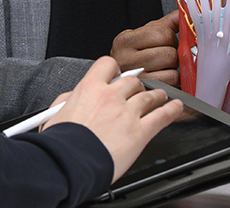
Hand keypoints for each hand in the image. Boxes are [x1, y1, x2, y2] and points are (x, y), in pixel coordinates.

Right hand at [45, 57, 183, 181]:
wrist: (69, 165)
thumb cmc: (60, 145)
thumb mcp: (55, 114)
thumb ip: (67, 101)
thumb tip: (71, 98)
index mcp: (89, 89)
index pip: (107, 65)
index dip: (115, 69)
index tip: (118, 74)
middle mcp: (111, 97)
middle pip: (132, 81)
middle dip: (138, 86)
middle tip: (141, 89)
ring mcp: (127, 113)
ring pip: (150, 97)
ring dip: (158, 96)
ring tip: (162, 97)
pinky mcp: (140, 132)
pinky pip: (161, 116)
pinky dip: (171, 111)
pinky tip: (175, 108)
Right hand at [110, 11, 179, 86]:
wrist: (118, 80)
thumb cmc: (135, 56)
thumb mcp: (145, 35)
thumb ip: (167, 23)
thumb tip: (186, 13)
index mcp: (126, 40)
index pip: (162, 34)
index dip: (171, 39)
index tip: (166, 43)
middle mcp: (126, 60)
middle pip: (169, 54)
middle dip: (173, 56)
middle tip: (165, 58)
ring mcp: (135, 80)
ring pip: (172, 73)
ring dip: (173, 71)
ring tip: (163, 70)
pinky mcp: (146, 94)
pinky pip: (171, 86)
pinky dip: (173, 84)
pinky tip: (163, 80)